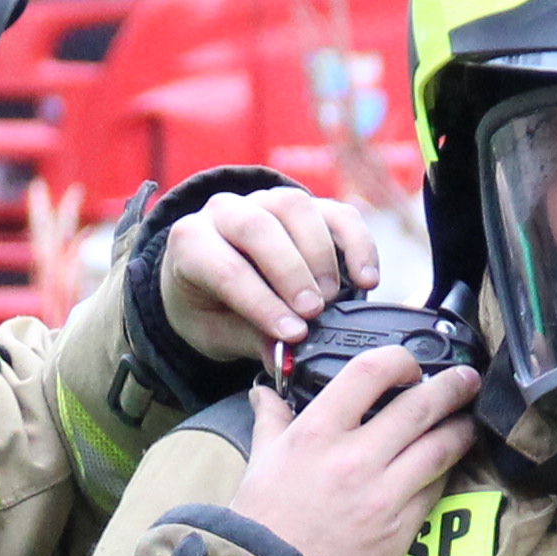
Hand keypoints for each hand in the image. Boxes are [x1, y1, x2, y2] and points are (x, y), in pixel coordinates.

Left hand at [151, 186, 382, 369]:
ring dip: (321, 255)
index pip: (226, 268)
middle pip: (259, 228)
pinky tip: (366, 278)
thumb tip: (283, 354)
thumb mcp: (214, 332)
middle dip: (292, 272)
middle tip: (315, 311)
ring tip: (334, 298)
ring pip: (296, 207)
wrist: (210, 274)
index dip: (262, 303)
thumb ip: (246, 338)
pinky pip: (335, 211)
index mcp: (190, 244)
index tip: (293, 333)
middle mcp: (224, 212)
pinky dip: (357, 242)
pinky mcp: (303, 205)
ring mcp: (265, 201)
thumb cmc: (208, 304)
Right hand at [226, 345, 483, 555]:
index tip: (410, 367)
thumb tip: (265, 393)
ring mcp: (384, 494)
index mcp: (317, 433)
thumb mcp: (260, 462)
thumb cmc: (261, 522)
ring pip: (440, 448)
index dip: (400, 361)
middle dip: (452, 387)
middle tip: (467, 380)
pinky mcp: (401, 528)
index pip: (370, 372)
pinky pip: (435, 489)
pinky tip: (449, 465)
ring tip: (469, 420)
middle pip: (420, 407)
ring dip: (461, 429)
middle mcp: (355, 457)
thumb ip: (272, 421)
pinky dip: (446, 472)